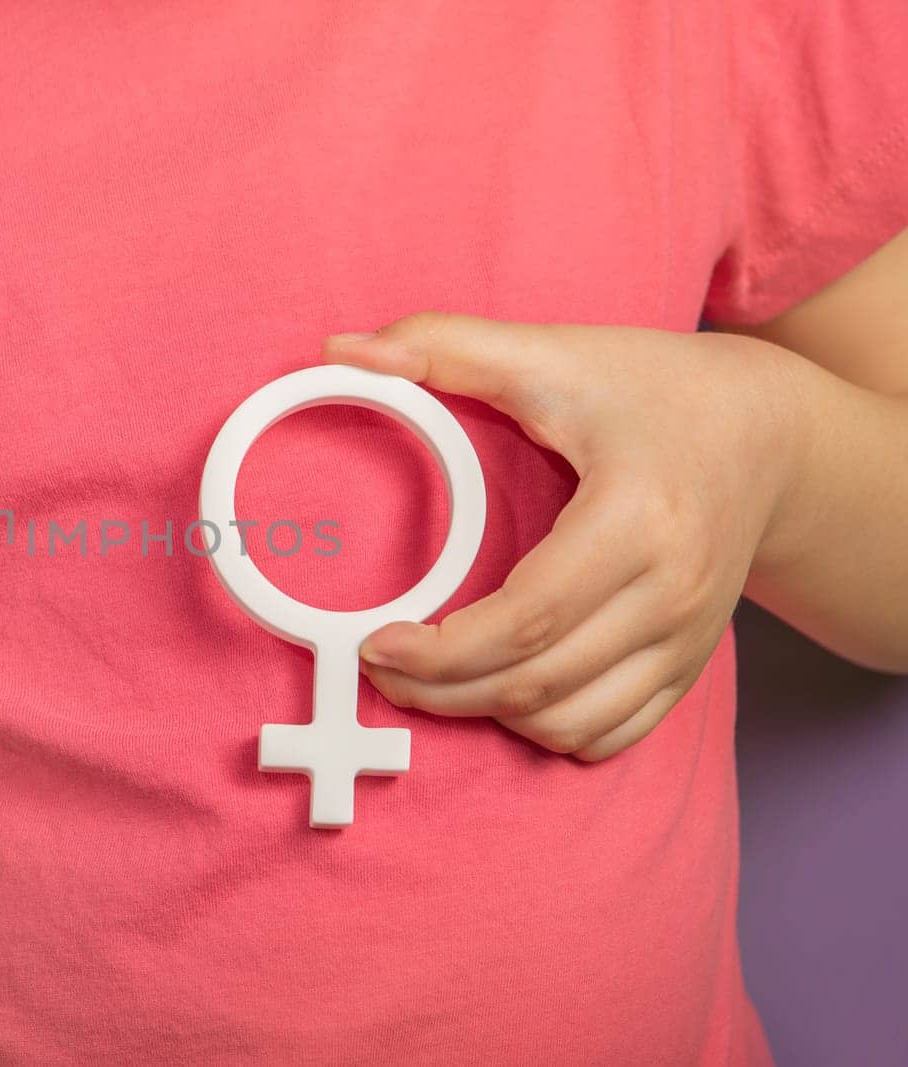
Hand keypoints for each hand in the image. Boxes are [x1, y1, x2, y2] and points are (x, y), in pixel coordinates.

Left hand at [324, 313, 810, 760]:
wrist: (772, 434)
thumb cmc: (655, 389)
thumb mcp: (556, 355)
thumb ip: (447, 345)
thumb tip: (343, 350)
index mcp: (636, 519)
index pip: (525, 621)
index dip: (439, 651)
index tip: (376, 643)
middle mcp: (670, 593)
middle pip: (536, 685)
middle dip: (443, 691)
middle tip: (382, 667)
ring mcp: (686, 639)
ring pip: (570, 723)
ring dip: (488, 717)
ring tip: (431, 681)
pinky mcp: (689, 664)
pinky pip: (611, 733)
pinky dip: (547, 731)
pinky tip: (501, 694)